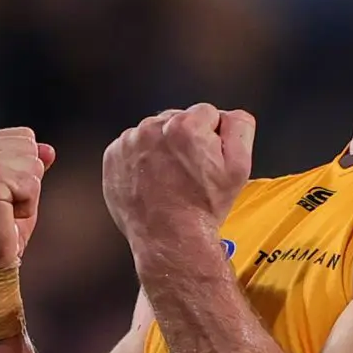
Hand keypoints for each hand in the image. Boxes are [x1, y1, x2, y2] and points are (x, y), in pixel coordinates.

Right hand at [0, 128, 55, 267]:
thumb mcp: (16, 188)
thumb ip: (29, 163)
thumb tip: (47, 150)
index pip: (24, 136)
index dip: (23, 169)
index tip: (1, 192)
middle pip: (30, 147)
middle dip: (27, 180)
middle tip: (4, 204)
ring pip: (33, 165)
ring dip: (27, 194)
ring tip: (4, 210)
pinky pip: (31, 185)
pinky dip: (26, 206)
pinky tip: (5, 216)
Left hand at [102, 104, 256, 263]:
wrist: (169, 238)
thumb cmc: (203, 207)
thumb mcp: (239, 167)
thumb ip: (239, 127)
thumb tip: (227, 115)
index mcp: (185, 125)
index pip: (206, 114)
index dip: (212, 137)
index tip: (207, 160)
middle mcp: (153, 128)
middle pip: (177, 120)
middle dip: (184, 139)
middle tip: (188, 172)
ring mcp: (129, 142)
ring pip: (153, 133)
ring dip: (160, 148)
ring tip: (169, 179)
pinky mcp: (113, 157)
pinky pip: (131, 148)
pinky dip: (139, 160)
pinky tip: (151, 181)